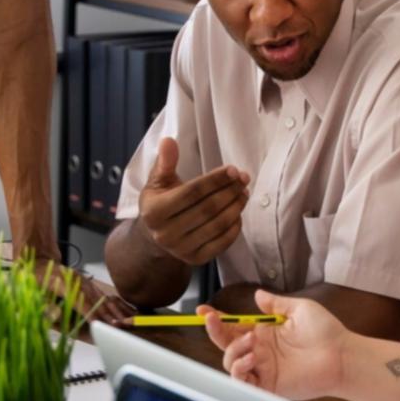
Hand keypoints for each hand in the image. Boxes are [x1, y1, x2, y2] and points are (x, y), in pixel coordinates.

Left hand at [37, 262, 134, 326]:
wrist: (39, 260)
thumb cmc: (33, 277)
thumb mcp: (32, 291)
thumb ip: (44, 305)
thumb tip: (55, 316)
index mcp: (63, 283)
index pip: (81, 302)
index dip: (90, 314)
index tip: (99, 325)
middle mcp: (76, 280)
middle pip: (94, 300)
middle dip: (106, 314)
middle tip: (116, 327)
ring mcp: (82, 279)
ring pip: (99, 296)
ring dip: (110, 309)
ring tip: (121, 321)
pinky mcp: (85, 281)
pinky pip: (99, 293)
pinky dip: (108, 303)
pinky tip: (116, 310)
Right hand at [137, 138, 249, 265]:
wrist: (156, 237)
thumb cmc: (160, 202)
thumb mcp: (158, 181)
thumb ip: (165, 162)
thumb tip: (168, 141)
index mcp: (155, 212)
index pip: (192, 193)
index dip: (215, 180)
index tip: (233, 169)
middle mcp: (166, 234)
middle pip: (207, 209)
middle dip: (230, 191)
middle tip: (245, 178)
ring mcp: (181, 250)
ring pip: (217, 225)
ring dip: (236, 207)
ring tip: (244, 192)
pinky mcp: (195, 260)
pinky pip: (222, 243)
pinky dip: (234, 227)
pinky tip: (239, 212)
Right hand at [203, 290, 348, 400]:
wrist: (342, 355)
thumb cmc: (326, 331)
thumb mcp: (299, 309)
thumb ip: (276, 304)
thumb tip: (257, 295)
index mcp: (265, 334)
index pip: (233, 327)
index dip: (216, 320)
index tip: (203, 311)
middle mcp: (260, 352)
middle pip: (226, 345)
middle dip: (215, 332)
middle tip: (215, 321)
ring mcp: (263, 369)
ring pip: (230, 363)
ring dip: (232, 352)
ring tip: (250, 344)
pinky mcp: (269, 386)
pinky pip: (244, 383)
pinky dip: (240, 372)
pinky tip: (250, 360)